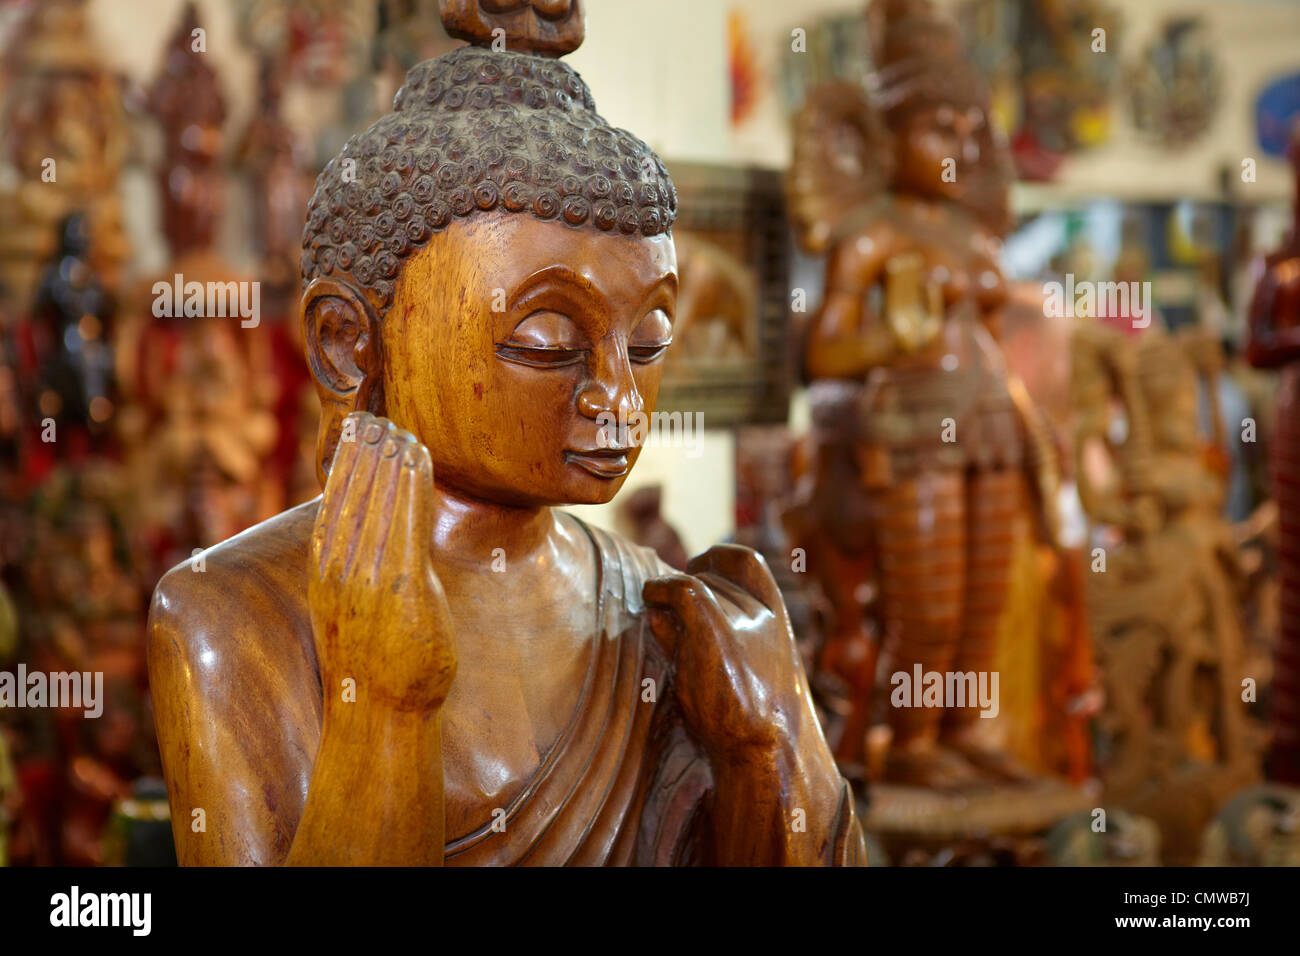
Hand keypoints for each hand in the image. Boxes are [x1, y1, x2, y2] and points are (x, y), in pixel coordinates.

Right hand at [308, 411, 455, 711]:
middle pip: (352, 493)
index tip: (364, 429)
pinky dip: (411, 483)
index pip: (334, 501)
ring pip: (378, 499)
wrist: (381, 712)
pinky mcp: (402, 587)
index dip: (350, 461)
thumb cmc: (375, 662)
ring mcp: (368, 577)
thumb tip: (371, 534)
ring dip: (391, 458)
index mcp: (325, 570)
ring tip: (403, 428)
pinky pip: (406, 520)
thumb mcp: (353, 606)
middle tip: (385, 417)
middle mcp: (339, 568)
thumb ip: (358, 569)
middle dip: (369, 452)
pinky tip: (418, 458)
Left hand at [643, 544, 810, 762]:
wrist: (765, 750)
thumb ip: (716, 638)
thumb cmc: (749, 721)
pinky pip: (679, 589)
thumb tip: (659, 613)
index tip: (694, 570)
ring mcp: (739, 618)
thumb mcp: (742, 670)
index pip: (746, 562)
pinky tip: (649, 598)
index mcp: (777, 618)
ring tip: (658, 617)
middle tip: (668, 622)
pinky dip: (658, 591)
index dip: (715, 559)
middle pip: (710, 579)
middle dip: (685, 594)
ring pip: (692, 585)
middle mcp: (761, 611)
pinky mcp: (712, 627)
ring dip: (669, 599)